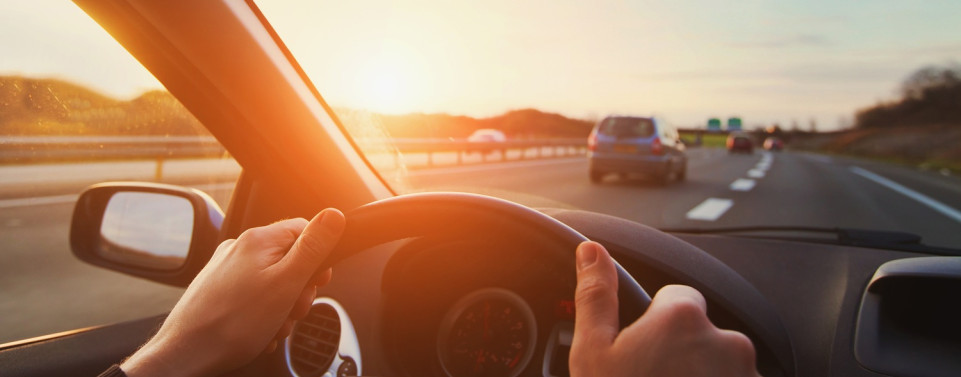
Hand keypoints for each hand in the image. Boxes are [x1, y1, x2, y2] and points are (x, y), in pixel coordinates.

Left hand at [121, 208, 345, 376]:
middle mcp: (239, 248)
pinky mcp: (217, 289)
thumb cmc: (233, 323)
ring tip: (272, 326)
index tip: (318, 282)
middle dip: (298, 289)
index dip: (318, 258)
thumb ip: (312, 248)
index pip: (304, 230)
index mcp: (258, 240)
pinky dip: (262, 313)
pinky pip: (253, 295)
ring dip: (281, 306)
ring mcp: (226, 269)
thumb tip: (334, 215)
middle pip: (289, 259)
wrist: (186, 353)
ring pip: (271, 281)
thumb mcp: (286, 283)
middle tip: (292, 311)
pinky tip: (259, 330)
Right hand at [569, 241, 759, 376]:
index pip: (675, 296)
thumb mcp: (592, 353)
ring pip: (720, 364)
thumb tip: (591, 251)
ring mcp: (746, 376)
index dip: (653, 322)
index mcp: (682, 319)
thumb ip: (596, 295)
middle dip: (680, 353)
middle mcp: (726, 342)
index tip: (641, 351)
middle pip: (701, 333)